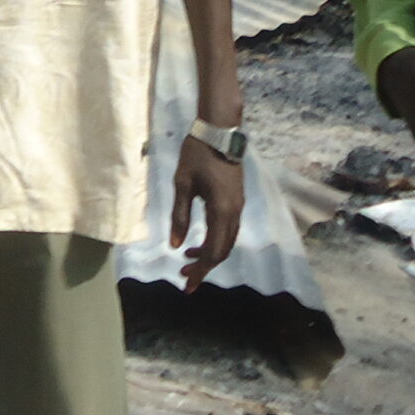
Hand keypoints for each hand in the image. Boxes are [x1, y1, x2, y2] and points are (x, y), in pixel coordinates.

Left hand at [172, 135, 244, 289]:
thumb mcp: (182, 185)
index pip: (213, 252)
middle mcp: (234, 213)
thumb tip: (176, 246)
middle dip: (205, 267)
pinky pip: (228, 230)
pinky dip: (215, 241)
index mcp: (221, 211)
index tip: (186, 284)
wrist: (219, 131)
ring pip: (227, 241)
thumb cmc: (196, 154)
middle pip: (223, 251)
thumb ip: (180, 216)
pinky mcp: (237, 200)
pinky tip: (198, 241)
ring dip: (210, 255)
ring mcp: (238, 206)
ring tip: (187, 260)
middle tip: (184, 276)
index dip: (200, 271)